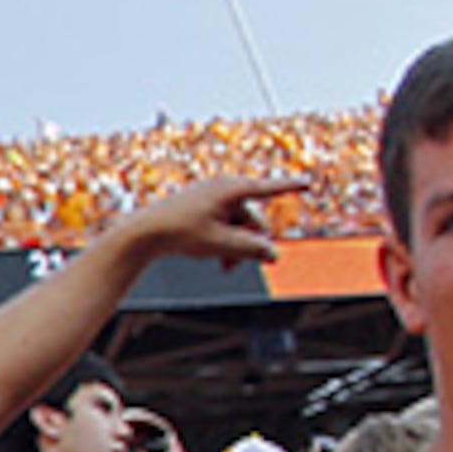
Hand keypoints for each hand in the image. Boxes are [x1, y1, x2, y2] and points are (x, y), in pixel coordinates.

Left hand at [108, 172, 307, 273]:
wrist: (141, 233)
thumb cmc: (178, 232)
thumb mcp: (219, 244)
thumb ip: (250, 250)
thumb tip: (274, 255)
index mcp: (230, 189)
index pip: (268, 189)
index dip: (290, 188)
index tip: (310, 183)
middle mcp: (223, 190)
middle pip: (253, 219)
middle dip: (251, 243)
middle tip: (238, 266)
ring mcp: (212, 200)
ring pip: (238, 227)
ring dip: (238, 247)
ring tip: (226, 268)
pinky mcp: (202, 212)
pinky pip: (224, 227)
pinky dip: (226, 243)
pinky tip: (220, 263)